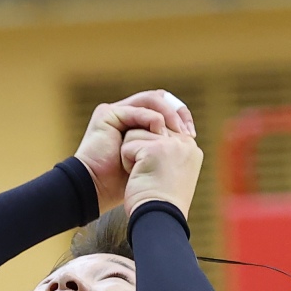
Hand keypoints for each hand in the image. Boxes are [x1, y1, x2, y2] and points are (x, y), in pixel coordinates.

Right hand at [75, 91, 194, 212]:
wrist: (98, 190)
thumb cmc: (123, 184)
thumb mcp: (153, 162)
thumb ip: (166, 148)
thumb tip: (191, 139)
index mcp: (136, 124)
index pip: (163, 109)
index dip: (180, 117)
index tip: (192, 135)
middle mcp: (126, 114)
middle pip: (159, 99)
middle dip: (177, 112)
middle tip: (188, 131)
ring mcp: (116, 113)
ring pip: (150, 100)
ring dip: (167, 113)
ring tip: (177, 131)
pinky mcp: (107, 114)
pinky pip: (136, 109)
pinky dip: (151, 119)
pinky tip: (160, 132)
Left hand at [120, 126, 202, 218]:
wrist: (160, 219)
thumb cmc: (162, 202)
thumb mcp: (172, 173)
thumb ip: (167, 151)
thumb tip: (153, 133)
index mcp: (191, 148)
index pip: (160, 130)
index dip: (147, 150)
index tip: (153, 172)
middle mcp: (184, 142)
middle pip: (148, 128)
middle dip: (140, 151)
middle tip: (149, 175)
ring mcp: (171, 144)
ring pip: (135, 134)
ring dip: (132, 156)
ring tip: (145, 176)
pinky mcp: (154, 149)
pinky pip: (127, 146)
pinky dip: (126, 163)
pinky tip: (138, 177)